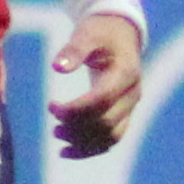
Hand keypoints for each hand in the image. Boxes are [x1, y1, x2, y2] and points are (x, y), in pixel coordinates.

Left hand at [49, 9, 147, 155]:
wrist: (120, 35)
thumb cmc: (100, 32)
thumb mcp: (87, 34)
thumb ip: (73, 50)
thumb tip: (57, 67)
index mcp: (126, 72)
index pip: (102, 99)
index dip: (76, 108)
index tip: (51, 106)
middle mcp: (132, 93)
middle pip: (106, 122)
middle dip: (76, 125)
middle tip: (52, 117)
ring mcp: (131, 107)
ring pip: (111, 136)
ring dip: (82, 141)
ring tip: (56, 133)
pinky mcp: (124, 115)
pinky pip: (111, 139)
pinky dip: (89, 149)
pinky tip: (65, 151)